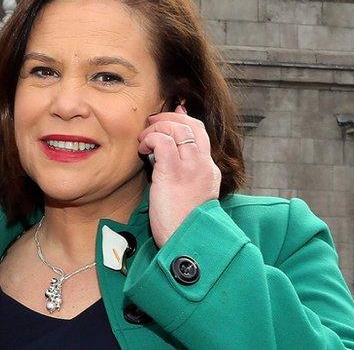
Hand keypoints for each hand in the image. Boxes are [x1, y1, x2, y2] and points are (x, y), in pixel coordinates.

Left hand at [138, 104, 220, 247]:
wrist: (188, 241)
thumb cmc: (182, 224)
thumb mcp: (190, 195)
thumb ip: (184, 175)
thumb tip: (165, 158)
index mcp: (209, 170)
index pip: (200, 133)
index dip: (185, 119)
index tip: (173, 113)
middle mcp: (204, 165)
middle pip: (191, 125)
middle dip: (169, 118)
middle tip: (152, 121)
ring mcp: (190, 167)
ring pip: (177, 128)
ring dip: (157, 128)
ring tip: (144, 139)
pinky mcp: (173, 172)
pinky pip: (163, 142)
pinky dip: (150, 139)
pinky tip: (143, 149)